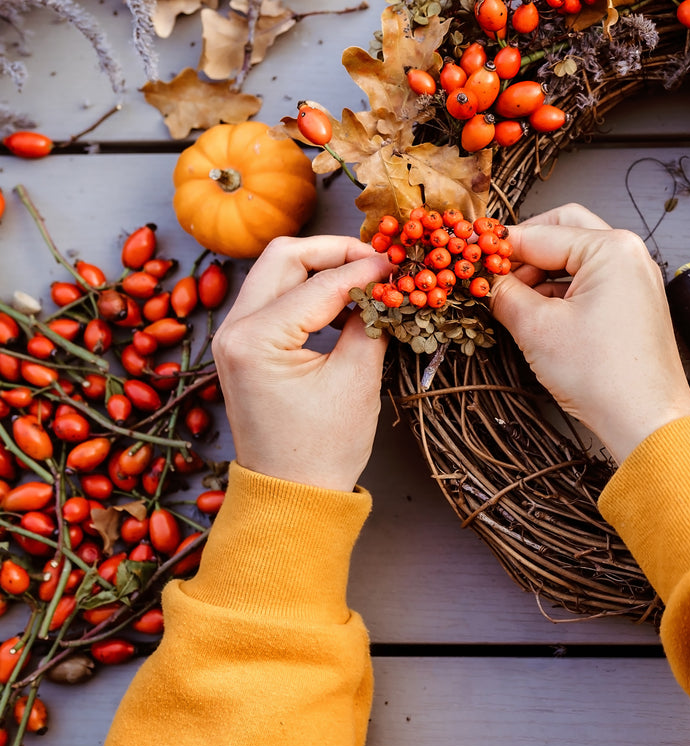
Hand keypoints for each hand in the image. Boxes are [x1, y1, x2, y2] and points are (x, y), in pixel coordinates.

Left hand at [212, 236, 393, 491]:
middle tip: (378, 259)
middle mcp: (234, 329)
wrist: (290, 494)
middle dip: (335, 250)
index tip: (400, 263)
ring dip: (321, 267)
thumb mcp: (357, 379)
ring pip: (276, 271)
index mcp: (256, 339)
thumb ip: (371, 321)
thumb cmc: (323, 448)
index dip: (365, 268)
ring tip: (366, 278)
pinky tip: (344, 301)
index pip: (320, 283)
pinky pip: (275, 296)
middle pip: (284, 256)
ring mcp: (233, 336)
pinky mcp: (243, 345)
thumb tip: (385, 283)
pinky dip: (309, 289)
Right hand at [491, 204, 689, 461]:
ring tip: (511, 300)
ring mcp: (636, 279)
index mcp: (612, 248)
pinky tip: (537, 312)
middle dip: (525, 251)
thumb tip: (484, 279)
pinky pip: (591, 281)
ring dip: (541, 273)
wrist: (645, 420)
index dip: (500, 247)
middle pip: (563, 231)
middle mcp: (630, 255)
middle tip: (494, 274)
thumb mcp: (536, 328)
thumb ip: (504, 294)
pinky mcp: (634, 303)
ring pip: (576, 257)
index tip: (471, 255)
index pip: (541, 234)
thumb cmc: (605, 376)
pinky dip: (561, 291)